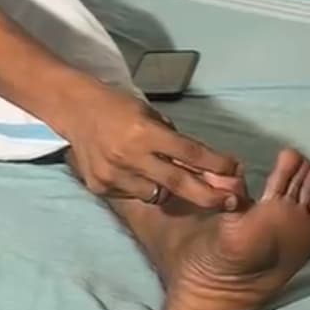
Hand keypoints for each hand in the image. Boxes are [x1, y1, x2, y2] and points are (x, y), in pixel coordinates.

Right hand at [62, 86, 242, 210]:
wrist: (73, 110)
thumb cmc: (118, 107)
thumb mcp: (149, 115)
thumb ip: (173, 141)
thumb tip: (206, 165)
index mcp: (144, 132)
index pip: (190, 152)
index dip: (216, 164)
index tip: (236, 172)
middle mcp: (129, 155)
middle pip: (178, 183)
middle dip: (208, 195)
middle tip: (231, 202)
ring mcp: (113, 174)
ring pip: (156, 195)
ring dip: (169, 189)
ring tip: (163, 175)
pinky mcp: (100, 187)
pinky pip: (133, 195)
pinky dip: (141, 187)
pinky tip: (134, 173)